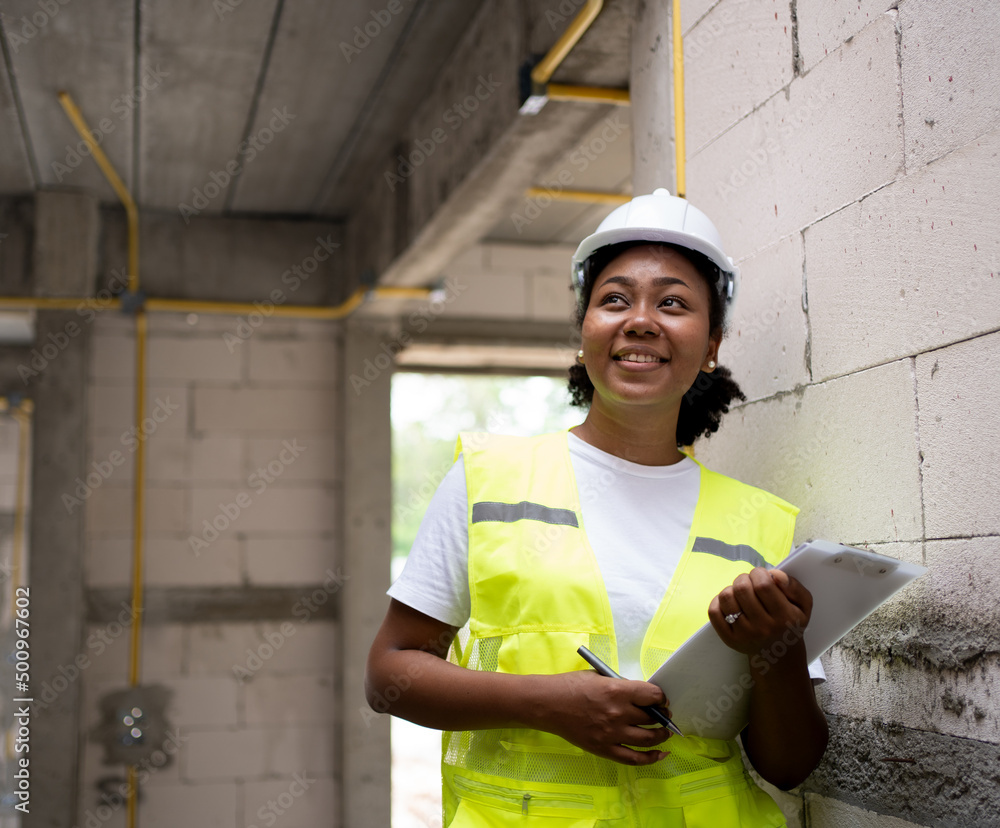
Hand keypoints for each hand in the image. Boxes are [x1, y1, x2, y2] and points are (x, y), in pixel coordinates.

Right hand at [531, 670, 671, 765]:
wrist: (547, 704)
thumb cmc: (570, 686)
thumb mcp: (598, 677)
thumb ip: (620, 686)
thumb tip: (639, 696)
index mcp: (617, 691)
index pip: (652, 696)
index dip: (661, 698)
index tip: (661, 699)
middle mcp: (618, 713)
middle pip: (652, 718)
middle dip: (662, 716)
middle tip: (664, 715)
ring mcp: (611, 734)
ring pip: (648, 739)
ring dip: (661, 736)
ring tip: (665, 733)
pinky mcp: (604, 749)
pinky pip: (633, 758)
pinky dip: (651, 758)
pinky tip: (660, 754)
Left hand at [708, 568, 811, 659]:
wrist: (779, 653)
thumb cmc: (789, 624)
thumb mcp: (803, 605)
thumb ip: (793, 586)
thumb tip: (774, 574)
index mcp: (784, 617)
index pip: (763, 585)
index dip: (758, 573)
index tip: (761, 575)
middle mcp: (763, 628)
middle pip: (742, 589)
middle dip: (744, 579)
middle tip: (749, 582)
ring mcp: (744, 635)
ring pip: (726, 597)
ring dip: (731, 589)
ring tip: (740, 593)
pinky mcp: (729, 639)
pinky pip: (714, 611)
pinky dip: (718, 601)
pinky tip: (731, 603)